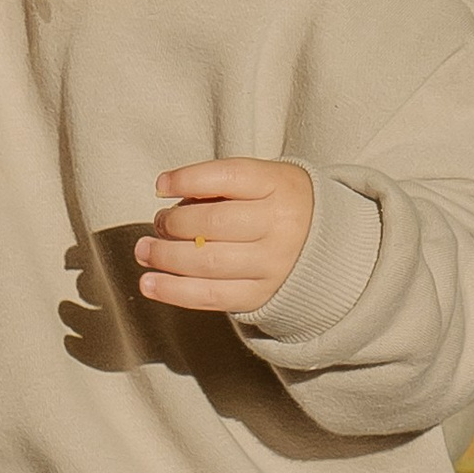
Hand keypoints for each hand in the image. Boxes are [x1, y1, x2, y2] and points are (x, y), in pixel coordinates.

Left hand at [137, 159, 314, 316]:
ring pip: (207, 262)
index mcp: (280, 185)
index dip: (188, 179)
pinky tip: (149, 284)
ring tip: (144, 250)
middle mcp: (281, 225)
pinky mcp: (260, 295)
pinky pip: (210, 296)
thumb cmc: (277, 205)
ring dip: (164, 256)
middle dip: (173, 223)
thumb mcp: (264, 180)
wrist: (329, 247)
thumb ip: (221, 184)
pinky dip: (173, 291)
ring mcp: (273, 264)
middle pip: (213, 223)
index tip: (160, 186)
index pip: (228, 176)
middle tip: (158, 222)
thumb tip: (169, 198)